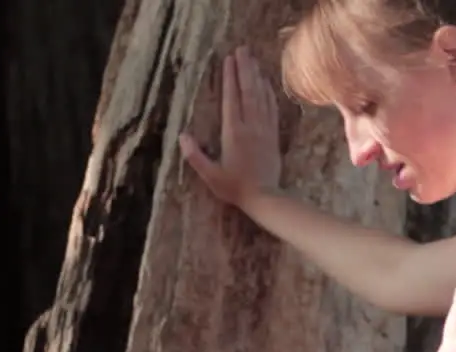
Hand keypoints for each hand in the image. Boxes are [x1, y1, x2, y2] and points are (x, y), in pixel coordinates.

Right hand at [179, 46, 281, 206]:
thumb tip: (182, 136)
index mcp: (233, 133)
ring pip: (261, 97)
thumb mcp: (210, 176)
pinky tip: (267, 83)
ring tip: (253, 59)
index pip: (231, 100)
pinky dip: (269, 93)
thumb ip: (195, 157)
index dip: (230, 78)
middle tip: (242, 49)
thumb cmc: (235, 188)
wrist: (265, 198)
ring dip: (257, 77)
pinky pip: (272, 109)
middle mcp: (250, 127)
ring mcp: (264, 130)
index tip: (229, 60)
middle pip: (248, 92)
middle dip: (245, 69)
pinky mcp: (273, 136)